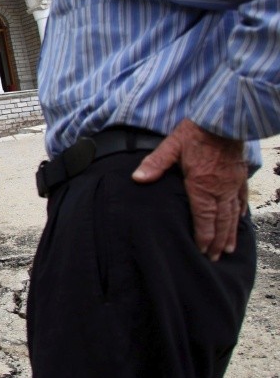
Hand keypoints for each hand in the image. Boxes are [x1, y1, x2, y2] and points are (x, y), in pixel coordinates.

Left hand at [132, 119, 247, 260]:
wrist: (224, 119)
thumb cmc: (195, 133)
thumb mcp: (171, 146)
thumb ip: (155, 164)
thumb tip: (137, 178)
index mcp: (201, 186)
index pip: (203, 219)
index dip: (203, 237)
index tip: (201, 252)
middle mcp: (219, 189)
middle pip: (220, 222)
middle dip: (216, 242)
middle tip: (214, 258)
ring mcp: (232, 184)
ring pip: (233, 214)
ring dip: (230, 233)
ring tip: (228, 249)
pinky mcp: (240, 176)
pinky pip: (241, 199)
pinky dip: (240, 213)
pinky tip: (240, 220)